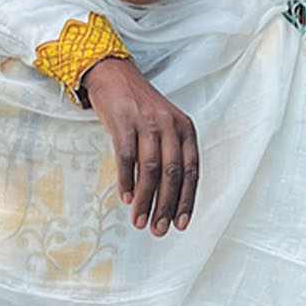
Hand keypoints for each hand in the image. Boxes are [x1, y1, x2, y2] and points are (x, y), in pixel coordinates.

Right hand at [80, 57, 198, 235]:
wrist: (114, 75)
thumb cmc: (140, 107)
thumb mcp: (165, 125)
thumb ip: (171, 154)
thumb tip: (169, 196)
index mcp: (185, 129)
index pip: (191, 171)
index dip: (187, 200)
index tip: (180, 224)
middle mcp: (169, 125)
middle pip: (172, 174)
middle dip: (165, 206)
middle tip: (158, 230)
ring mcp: (146, 123)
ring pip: (149, 170)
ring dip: (145, 200)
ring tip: (139, 221)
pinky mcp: (123, 122)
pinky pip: (126, 158)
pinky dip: (126, 181)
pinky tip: (126, 198)